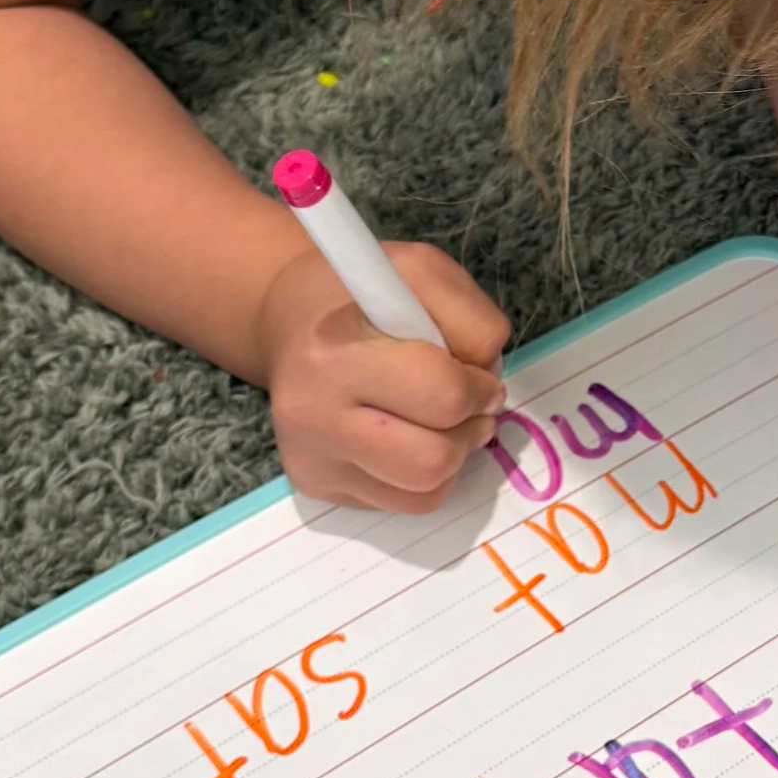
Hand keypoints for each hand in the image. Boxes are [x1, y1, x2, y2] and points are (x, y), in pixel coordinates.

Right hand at [260, 239, 509, 511]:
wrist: (288, 324)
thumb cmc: (359, 297)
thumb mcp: (423, 274)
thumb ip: (471, 321)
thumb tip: (488, 384)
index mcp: (334, 351)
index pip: (439, 396)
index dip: (479, 388)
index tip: (481, 378)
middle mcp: (312, 414)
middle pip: (432, 461)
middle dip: (469, 432)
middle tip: (471, 407)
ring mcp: (311, 459)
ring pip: (423, 493)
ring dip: (453, 457)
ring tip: (442, 421)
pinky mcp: (315, 487)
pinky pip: (402, 503)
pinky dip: (425, 476)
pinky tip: (411, 438)